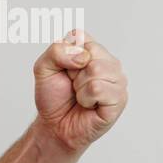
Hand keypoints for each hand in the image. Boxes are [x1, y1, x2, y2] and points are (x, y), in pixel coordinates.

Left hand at [32, 29, 127, 154]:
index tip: (65, 70)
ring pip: (97, 70)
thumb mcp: (43, 68)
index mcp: (93, 50)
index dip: (66, 55)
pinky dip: (87, 99)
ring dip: (80, 87)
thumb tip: (83, 57)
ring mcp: (117, 81)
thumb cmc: (54, 97)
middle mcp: (109, 62)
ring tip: (81, 96)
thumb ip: (56, 51)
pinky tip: (89, 105)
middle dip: (74, 73)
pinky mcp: (119, 99)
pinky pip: (99, 89)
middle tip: (74, 86)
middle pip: (91, 53)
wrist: (55, 126)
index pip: (80, 36)